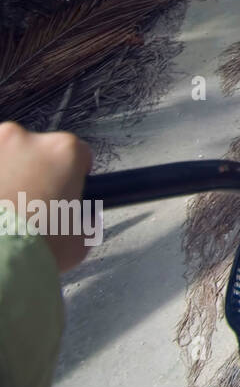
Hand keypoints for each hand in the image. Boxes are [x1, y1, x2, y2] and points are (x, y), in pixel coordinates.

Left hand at [0, 121, 93, 271]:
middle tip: (27, 206)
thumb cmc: (38, 247)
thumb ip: (84, 221)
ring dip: (4, 176)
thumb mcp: (78, 239)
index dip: (72, 174)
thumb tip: (82, 218)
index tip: (62, 192)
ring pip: (3, 158)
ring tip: (2, 210)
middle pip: (35, 151)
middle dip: (33, 173)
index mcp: (64, 151)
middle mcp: (25, 138)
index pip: (77, 152)